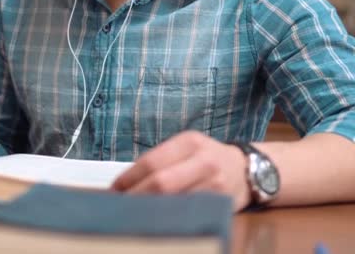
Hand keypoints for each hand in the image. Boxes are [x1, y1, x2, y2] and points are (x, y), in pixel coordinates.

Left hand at [111, 131, 250, 210]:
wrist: (249, 169)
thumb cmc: (207, 158)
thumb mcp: (186, 148)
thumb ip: (161, 161)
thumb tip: (124, 183)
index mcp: (189, 142)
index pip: (151, 162)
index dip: (129, 179)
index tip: (114, 190)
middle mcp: (204, 161)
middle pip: (161, 183)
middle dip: (136, 197)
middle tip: (120, 206)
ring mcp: (215, 184)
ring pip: (175, 201)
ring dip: (150, 210)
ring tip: (133, 215)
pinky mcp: (221, 204)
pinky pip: (189, 213)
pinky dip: (169, 218)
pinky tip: (157, 221)